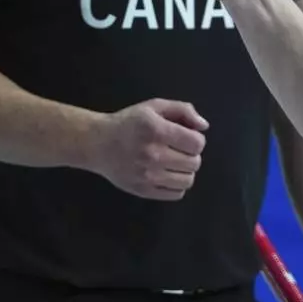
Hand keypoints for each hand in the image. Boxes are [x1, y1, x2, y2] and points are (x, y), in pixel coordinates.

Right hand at [87, 99, 208, 200]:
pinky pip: (176, 194)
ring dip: (185, 171)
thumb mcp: (153, 107)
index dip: (196, 139)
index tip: (185, 137)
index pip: (197, 143)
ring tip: (172, 162)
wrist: (98, 143)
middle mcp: (153, 154)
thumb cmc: (128, 123)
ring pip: (188, 181)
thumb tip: (204, 126)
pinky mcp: (144, 191)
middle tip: (177, 149)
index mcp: (157, 131)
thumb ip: (182, 110)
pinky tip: (165, 174)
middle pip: (194, 162)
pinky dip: (176, 185)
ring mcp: (148, 176)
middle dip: (191, 155)